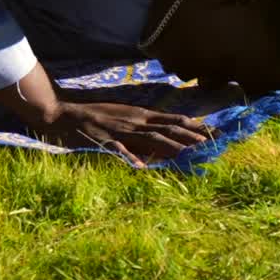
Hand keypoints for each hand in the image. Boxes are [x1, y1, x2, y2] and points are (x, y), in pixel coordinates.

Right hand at [41, 100, 211, 164]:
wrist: (66, 113)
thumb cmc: (97, 116)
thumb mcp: (125, 117)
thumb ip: (144, 128)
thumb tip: (165, 139)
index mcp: (141, 115)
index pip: (173, 120)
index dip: (194, 126)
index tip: (214, 133)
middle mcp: (135, 121)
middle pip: (167, 129)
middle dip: (190, 137)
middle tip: (211, 145)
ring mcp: (120, 131)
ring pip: (150, 138)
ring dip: (171, 147)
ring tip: (189, 154)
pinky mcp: (104, 140)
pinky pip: (119, 150)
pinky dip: (131, 157)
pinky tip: (143, 166)